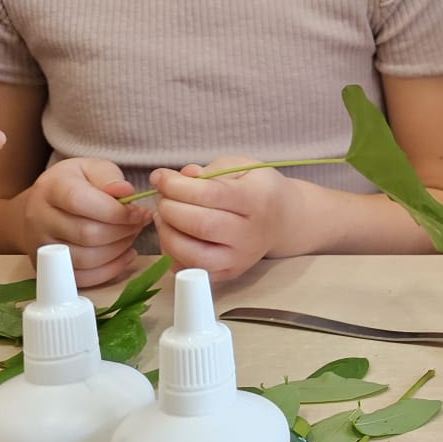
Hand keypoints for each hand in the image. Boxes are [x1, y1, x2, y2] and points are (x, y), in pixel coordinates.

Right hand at [20, 157, 149, 284]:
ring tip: (131, 236)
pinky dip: (110, 270)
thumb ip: (109, 177)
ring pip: (86, 259)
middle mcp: (39, 218)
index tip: (139, 212)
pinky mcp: (47, 267)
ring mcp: (41, 246)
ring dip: (118, 250)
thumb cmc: (74, 184)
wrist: (43, 206)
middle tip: (139, 224)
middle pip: (86, 234)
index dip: (116, 211)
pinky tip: (125, 254)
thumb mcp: (91, 168)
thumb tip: (125, 192)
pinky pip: (82, 278)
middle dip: (122, 231)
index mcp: (51, 188)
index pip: (81, 202)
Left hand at [150, 156, 300, 282]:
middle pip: (200, 226)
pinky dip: (171, 252)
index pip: (209, 195)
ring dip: (166, 233)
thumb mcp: (240, 167)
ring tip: (165, 216)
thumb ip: (208, 170)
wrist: (283, 219)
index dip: (176, 186)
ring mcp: (240, 258)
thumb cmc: (256, 189)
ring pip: (192, 254)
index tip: (159, 177)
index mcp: (256, 200)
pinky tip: (174, 234)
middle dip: (169, 208)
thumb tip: (177, 178)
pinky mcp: (228, 273)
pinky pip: (189, 269)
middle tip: (163, 198)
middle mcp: (250, 234)